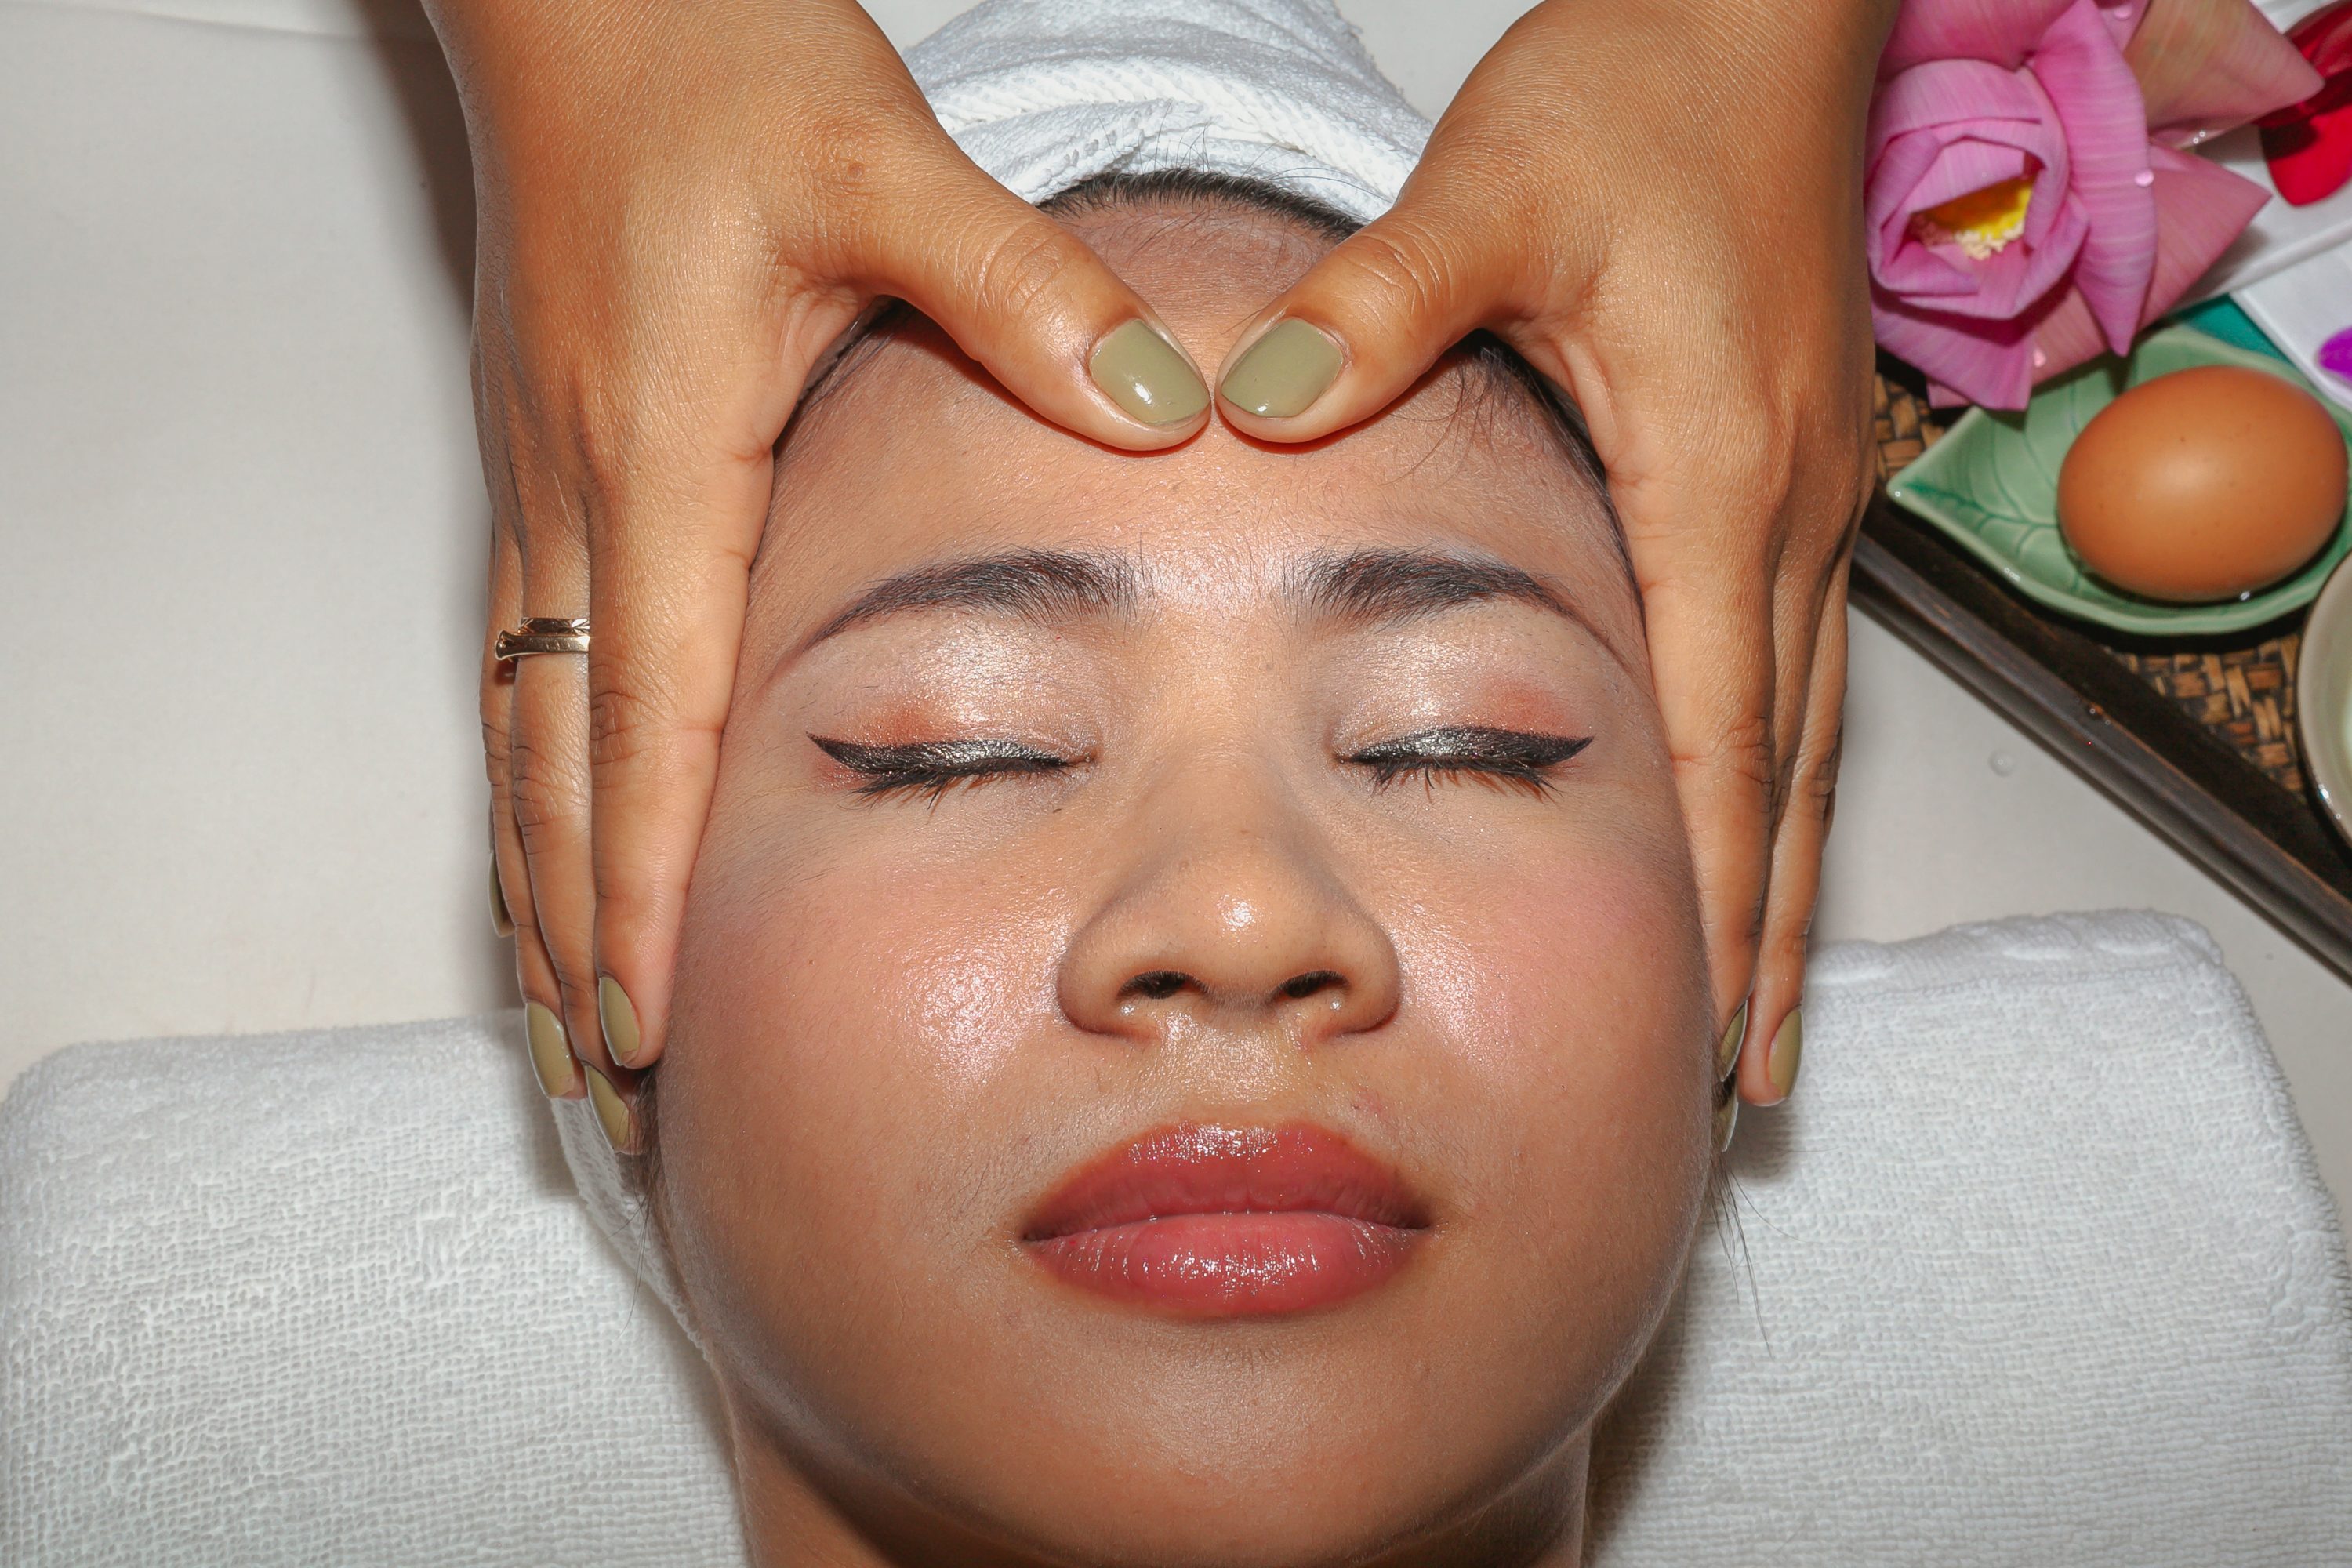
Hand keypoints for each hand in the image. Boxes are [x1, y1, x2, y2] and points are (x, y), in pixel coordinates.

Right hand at [431, 0, 1213, 1140]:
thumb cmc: (710, 65)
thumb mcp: (882, 166)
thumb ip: (1020, 292)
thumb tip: (1159, 407)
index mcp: (665, 449)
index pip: (652, 713)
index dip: (645, 880)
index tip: (641, 1015)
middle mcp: (584, 491)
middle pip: (557, 762)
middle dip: (571, 929)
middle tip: (597, 1082)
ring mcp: (546, 481)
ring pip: (520, 726)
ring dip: (531, 877)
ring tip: (549, 1014)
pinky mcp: (546, 458)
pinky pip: (520, 661)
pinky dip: (528, 782)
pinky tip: (547, 841)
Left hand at [1211, 0, 1893, 1105]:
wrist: (1758, 15)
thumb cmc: (1644, 94)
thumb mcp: (1495, 193)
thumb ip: (1378, 309)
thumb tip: (1256, 407)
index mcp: (1711, 470)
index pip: (1720, 725)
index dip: (1713, 889)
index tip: (1709, 1022)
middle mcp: (1777, 508)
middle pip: (1787, 769)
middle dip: (1767, 933)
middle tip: (1746, 1080)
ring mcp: (1796, 497)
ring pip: (1804, 729)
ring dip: (1783, 873)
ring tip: (1762, 1007)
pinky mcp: (1782, 471)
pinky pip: (1791, 662)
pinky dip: (1774, 774)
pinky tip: (1743, 827)